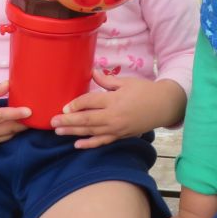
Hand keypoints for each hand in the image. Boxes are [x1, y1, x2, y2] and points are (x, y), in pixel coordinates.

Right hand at [0, 80, 31, 145]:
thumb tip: (10, 84)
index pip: (1, 117)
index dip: (16, 114)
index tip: (30, 111)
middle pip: (8, 129)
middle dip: (24, 123)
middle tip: (39, 115)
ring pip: (7, 135)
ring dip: (19, 128)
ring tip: (33, 119)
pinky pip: (2, 139)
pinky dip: (12, 132)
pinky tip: (21, 124)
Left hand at [50, 73, 185, 148]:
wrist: (164, 106)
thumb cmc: (145, 91)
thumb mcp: (126, 82)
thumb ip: (107, 81)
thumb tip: (92, 72)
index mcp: (114, 100)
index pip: (89, 102)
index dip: (75, 105)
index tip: (63, 107)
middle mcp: (113, 116)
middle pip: (86, 119)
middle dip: (68, 121)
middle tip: (52, 122)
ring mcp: (117, 128)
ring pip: (91, 132)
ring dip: (73, 132)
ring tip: (58, 132)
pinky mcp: (121, 135)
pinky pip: (102, 141)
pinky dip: (89, 144)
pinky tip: (77, 145)